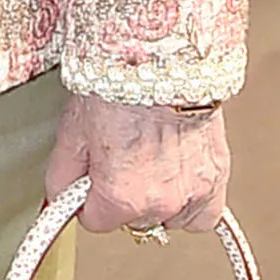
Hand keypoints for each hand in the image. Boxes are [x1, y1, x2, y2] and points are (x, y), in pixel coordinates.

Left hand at [47, 92, 229, 234]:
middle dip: (123, 197)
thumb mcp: (72, 133)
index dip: (89, 200)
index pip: (96, 222)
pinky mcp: (217, 176)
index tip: (92, 182)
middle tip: (121, 160)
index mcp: (121, 197)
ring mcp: (194, 191)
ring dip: (158, 200)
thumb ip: (62, 177)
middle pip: (134, 220)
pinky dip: (192, 203)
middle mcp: (161, 201)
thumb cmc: (120, 88)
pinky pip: (204, 213)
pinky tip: (178, 182)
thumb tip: (61, 197)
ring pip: (168, 218)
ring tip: (150, 166)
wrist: (163, 58)